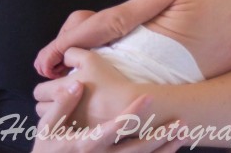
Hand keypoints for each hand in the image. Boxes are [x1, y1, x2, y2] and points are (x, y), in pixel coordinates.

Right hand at [32, 80, 183, 152]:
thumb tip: (76, 83)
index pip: (115, 127)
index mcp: (87, 144)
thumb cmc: (48, 149)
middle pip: (138, 148)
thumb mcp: (47, 127)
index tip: (148, 97)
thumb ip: (62, 106)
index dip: (133, 113)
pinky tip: (170, 149)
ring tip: (183, 135)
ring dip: (165, 149)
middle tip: (181, 122)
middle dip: (160, 136)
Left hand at [36, 48, 141, 124]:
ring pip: (53, 122)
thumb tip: (61, 58)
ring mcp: (72, 126)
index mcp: (60, 91)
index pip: (38, 92)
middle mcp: (62, 111)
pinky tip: (79, 119)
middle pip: (40, 109)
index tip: (53, 87)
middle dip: (47, 103)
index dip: (44, 88)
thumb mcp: (91, 59)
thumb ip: (70, 54)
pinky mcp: (82, 137)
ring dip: (57, 115)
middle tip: (59, 98)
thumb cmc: (110, 81)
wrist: (131, 105)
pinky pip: (66, 132)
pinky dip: (69, 126)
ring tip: (69, 109)